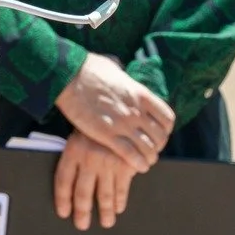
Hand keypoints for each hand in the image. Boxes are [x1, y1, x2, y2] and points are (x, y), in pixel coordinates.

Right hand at [54, 53, 174, 171]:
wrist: (68, 75)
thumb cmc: (87, 68)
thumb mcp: (114, 68)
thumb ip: (123, 76)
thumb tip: (121, 72)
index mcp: (140, 94)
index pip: (167, 118)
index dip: (165, 130)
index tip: (157, 133)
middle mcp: (136, 110)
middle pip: (160, 136)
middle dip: (157, 146)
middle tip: (150, 150)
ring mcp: (122, 123)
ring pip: (148, 148)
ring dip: (149, 158)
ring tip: (145, 162)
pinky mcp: (107, 134)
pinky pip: (131, 154)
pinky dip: (138, 163)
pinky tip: (138, 167)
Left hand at [54, 131, 138, 230]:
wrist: (121, 110)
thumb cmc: (96, 125)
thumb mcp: (80, 135)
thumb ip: (76, 157)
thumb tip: (70, 184)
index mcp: (73, 151)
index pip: (63, 181)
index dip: (62, 199)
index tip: (64, 213)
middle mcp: (88, 160)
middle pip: (82, 193)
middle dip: (82, 212)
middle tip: (82, 225)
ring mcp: (107, 164)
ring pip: (104, 195)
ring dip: (105, 212)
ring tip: (106, 222)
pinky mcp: (125, 166)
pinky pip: (121, 189)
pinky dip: (120, 201)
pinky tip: (119, 208)